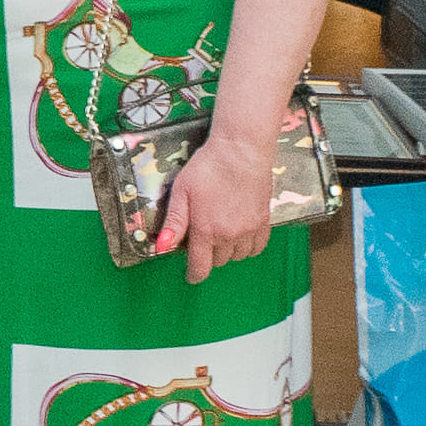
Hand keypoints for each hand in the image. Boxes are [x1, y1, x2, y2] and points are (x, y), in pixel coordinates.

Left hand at [151, 113, 282, 284]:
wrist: (241, 151)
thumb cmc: (208, 167)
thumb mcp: (182, 192)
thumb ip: (174, 223)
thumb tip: (162, 249)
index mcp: (206, 230)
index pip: (200, 267)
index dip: (193, 275)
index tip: (190, 275)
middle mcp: (229, 236)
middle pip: (218, 261)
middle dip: (207, 255)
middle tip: (202, 237)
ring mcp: (249, 230)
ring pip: (237, 256)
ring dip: (227, 251)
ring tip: (220, 235)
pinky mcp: (263, 221)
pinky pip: (257, 247)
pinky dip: (247, 247)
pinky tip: (240, 236)